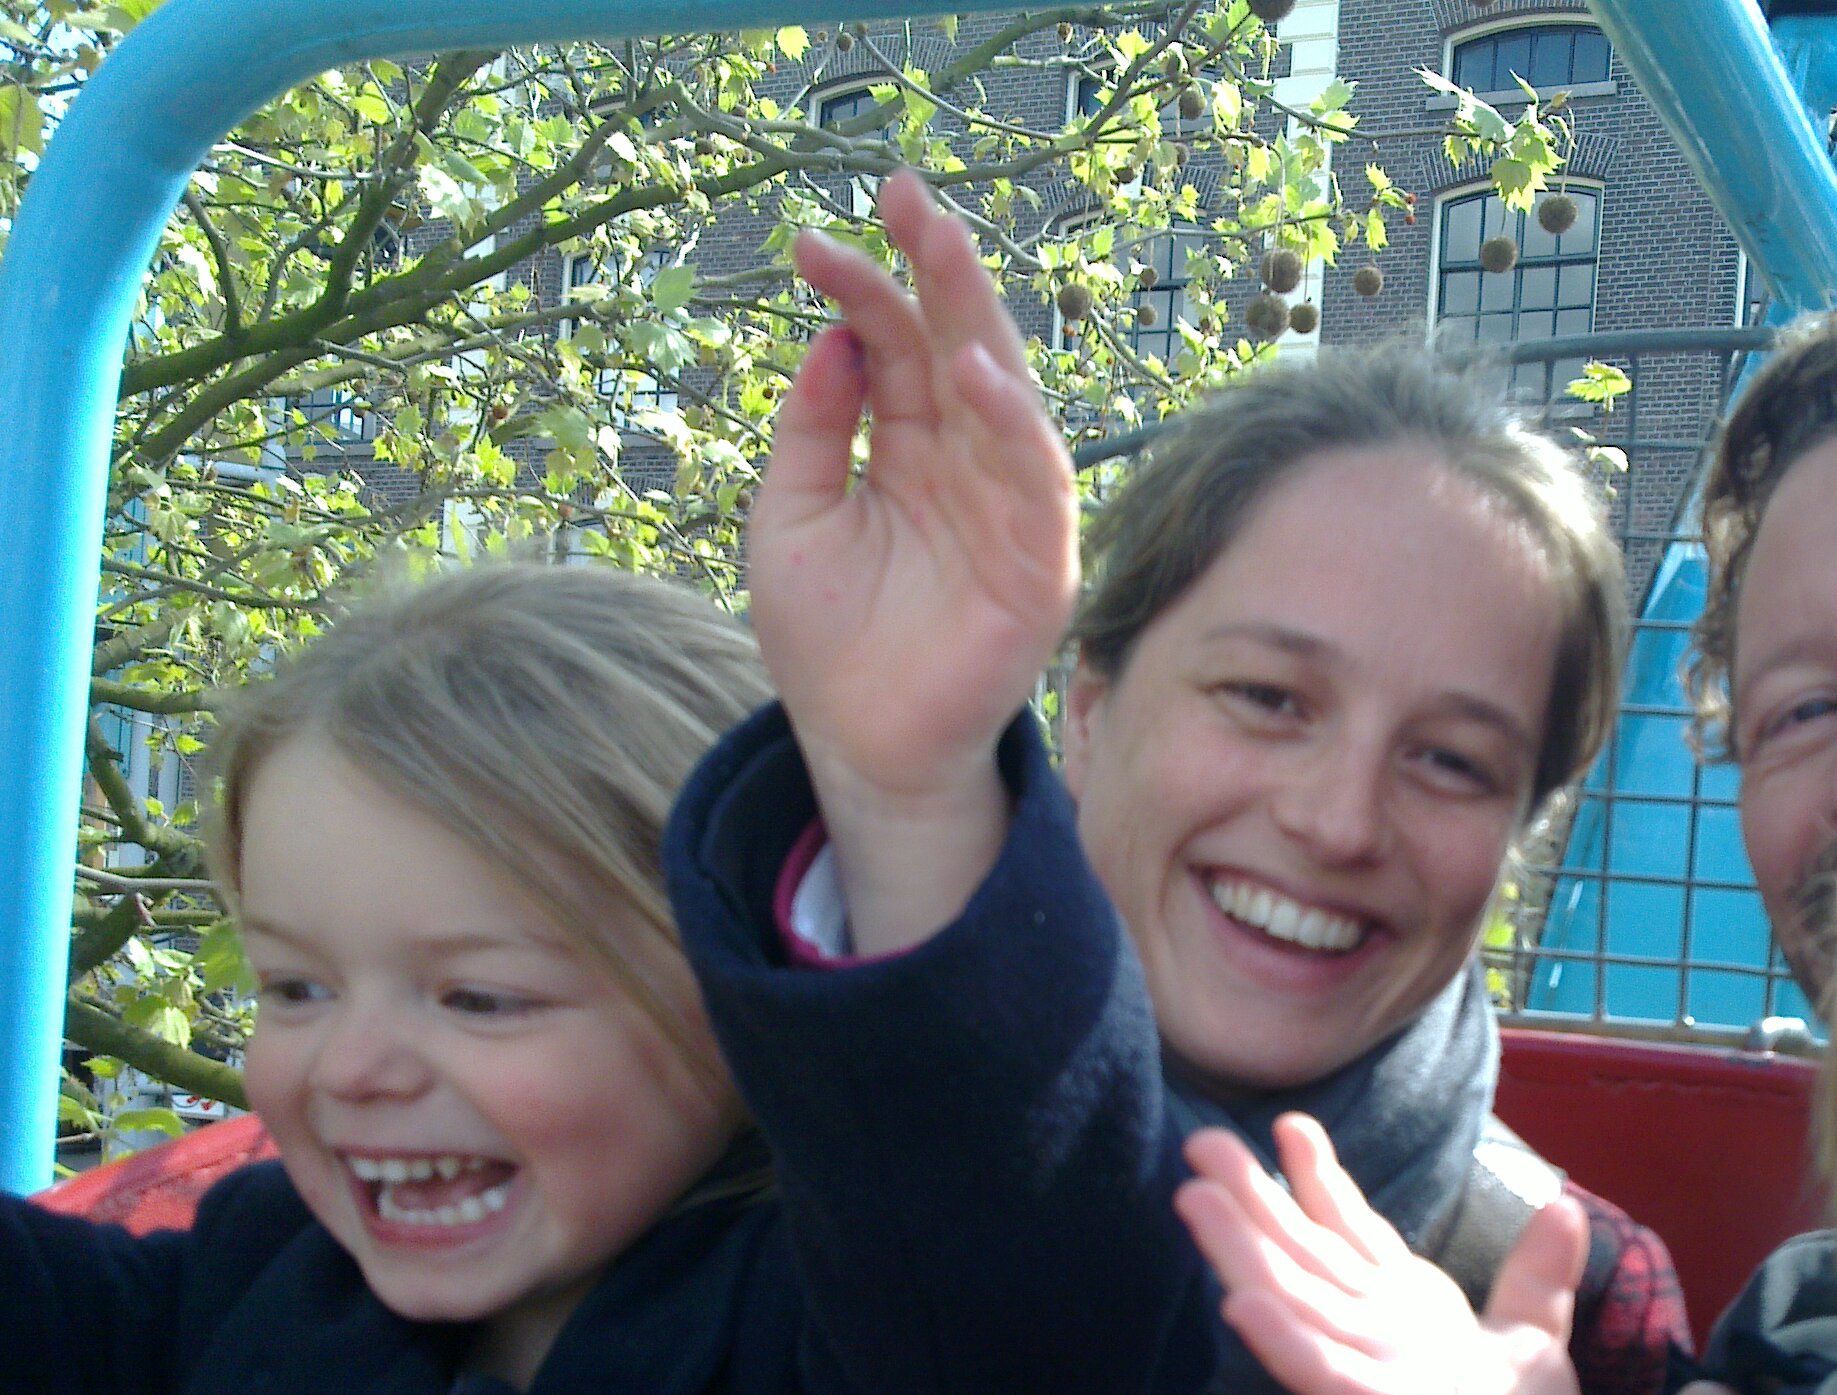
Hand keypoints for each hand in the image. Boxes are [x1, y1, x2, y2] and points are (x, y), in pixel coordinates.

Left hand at [748, 174, 1077, 948]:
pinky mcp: (1036, 569)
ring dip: (981, 325)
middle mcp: (964, 465)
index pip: (894, 344)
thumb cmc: (827, 642)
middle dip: (939, 269)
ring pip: (1007, 399)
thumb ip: (812, 431)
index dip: (864, 288)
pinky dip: (1015, 430)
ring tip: (945, 257)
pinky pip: (1037, 487)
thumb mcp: (789, 519)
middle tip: (908, 195)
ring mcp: (1005, 512)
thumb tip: (834, 335)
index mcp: (908, 446)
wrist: (856, 748)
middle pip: (960, 346)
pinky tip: (979, 379)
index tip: (813, 244)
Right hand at [1176, 1113, 1586, 1394]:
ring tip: (1196, 1200)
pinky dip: (1285, 1341)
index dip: (1318, 1178)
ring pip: (1295, 1300)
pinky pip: (1325, 1375)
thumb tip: (1563, 1203)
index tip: (1287, 1123)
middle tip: (1199, 1146)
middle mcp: (1375, 1334)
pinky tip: (1240, 1306)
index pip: (1352, 1233)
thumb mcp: (1531, 1347)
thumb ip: (1535, 1277)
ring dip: (1243, 1252)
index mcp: (1404, 1310)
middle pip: (1302, 1254)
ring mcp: (1370, 1375)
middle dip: (1251, 1199)